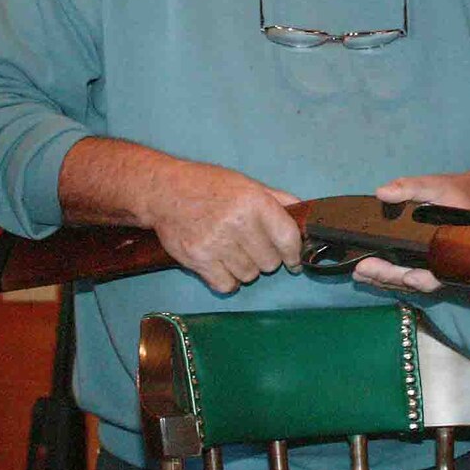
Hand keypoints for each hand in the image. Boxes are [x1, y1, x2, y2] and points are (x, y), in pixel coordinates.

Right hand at [140, 160, 301, 294]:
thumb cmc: (208, 186)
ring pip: (249, 276)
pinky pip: (227, 285)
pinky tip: (221, 264)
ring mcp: (216, 244)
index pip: (288, 238)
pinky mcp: (198, 260)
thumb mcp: (246, 183)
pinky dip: (227, 280)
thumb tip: (305, 213)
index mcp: (254, 202)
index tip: (293, 260)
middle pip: (270, 262)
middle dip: (266, 258)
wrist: (164, 191)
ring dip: (246, 269)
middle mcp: (237, 223)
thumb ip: (277, 199)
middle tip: (253, 248)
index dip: (294, 254)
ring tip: (234, 252)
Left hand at [351, 172, 469, 294]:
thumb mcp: (434, 185)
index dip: (424, 280)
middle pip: (416, 281)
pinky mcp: (419, 263)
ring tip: (358, 273)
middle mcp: (441, 262)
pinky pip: (403, 274)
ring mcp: (429, 265)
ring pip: (407, 282)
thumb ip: (410, 188)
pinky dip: (384, 275)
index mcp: (449, 247)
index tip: (408, 278)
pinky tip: (365, 272)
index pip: (439, 273)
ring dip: (382, 280)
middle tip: (363, 269)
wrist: (467, 198)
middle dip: (388, 277)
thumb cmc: (453, 193)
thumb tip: (383, 193)